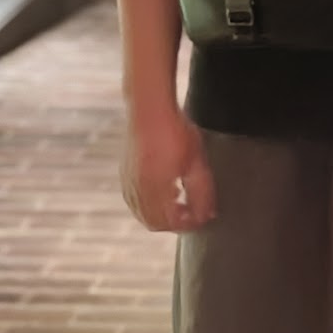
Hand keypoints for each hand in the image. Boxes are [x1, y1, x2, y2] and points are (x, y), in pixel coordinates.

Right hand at [121, 106, 216, 233]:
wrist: (149, 109)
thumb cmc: (176, 130)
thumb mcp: (196, 160)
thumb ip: (202, 190)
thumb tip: (208, 214)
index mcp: (158, 186)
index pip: (173, 222)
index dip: (190, 223)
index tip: (203, 216)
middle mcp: (139, 189)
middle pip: (155, 223)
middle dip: (175, 224)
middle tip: (192, 214)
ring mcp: (129, 183)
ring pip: (142, 215)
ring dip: (161, 217)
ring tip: (180, 203)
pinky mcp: (124, 176)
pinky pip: (134, 203)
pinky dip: (148, 207)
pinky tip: (162, 194)